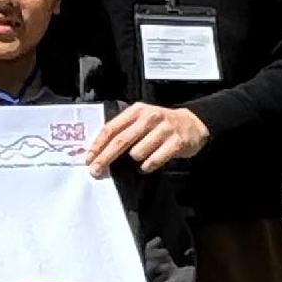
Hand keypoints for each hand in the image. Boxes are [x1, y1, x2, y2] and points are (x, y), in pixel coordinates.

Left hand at [83, 102, 209, 176]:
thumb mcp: (141, 120)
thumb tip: (99, 151)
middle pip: (121, 140)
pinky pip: (154, 160)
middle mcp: (149, 117)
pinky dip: (147, 166)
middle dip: (105, 157)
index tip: (88, 158)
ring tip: (139, 160)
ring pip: (138, 152)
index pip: (111, 128)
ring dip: (134, 161)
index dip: (98, 144)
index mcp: (136, 111)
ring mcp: (164, 129)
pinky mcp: (176, 142)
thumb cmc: (161, 125)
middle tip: (95, 170)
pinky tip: (147, 166)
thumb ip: (123, 131)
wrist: (193, 124)